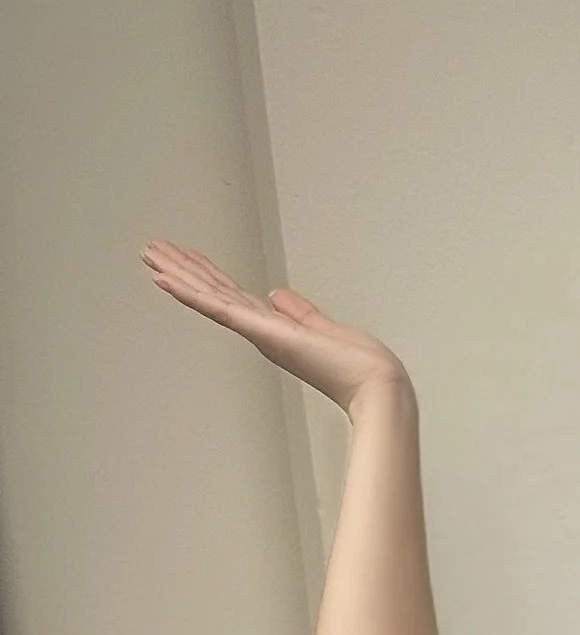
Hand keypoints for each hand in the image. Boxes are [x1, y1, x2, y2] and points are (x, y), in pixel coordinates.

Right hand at [141, 241, 407, 413]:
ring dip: (177, 274)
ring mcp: (257, 331)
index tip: (185, 257)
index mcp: (274, 326)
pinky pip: (219, 308)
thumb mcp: (323, 326)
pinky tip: (167, 280)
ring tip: (149, 254)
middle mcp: (260, 329)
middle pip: (212, 292)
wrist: (374, 384)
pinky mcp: (261, 331)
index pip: (232, 294)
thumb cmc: (358, 365)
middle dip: (181, 270)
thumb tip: (278, 296)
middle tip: (150, 250)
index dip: (207, 274)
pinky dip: (192, 294)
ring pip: (208, 296)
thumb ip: (298, 311)